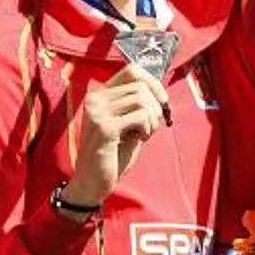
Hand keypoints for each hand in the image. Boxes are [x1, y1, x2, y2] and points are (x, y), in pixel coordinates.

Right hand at [64, 63, 169, 207]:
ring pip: (142, 100)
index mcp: (100, 96)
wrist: (92, 183)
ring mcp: (97, 112)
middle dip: (155, 108)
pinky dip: (148, 128)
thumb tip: (160, 93)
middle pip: (140, 87)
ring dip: (152, 119)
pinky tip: (140, 140)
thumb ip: (138, 108)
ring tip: (144, 134)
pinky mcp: (104, 128)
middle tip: (149, 128)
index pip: (131, 71)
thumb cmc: (112, 156)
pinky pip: (140, 116)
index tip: (163, 102)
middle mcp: (95, 99)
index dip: (153, 82)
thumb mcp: (127, 126)